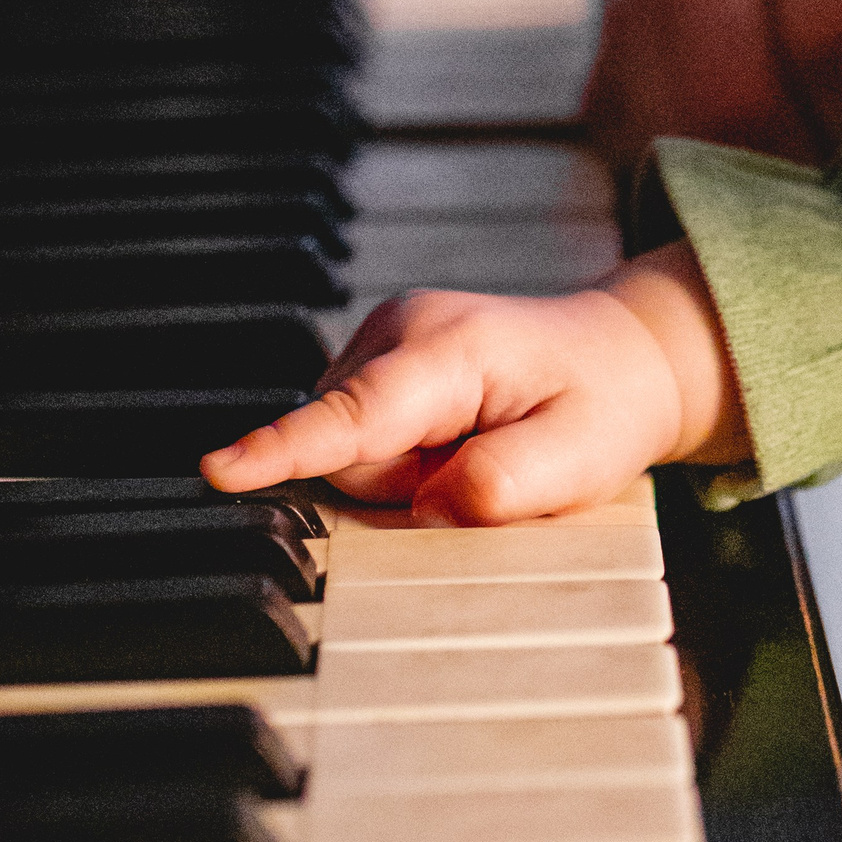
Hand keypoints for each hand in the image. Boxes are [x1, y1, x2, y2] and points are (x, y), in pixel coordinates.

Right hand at [200, 245, 746, 523]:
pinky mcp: (373, 364)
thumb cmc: (604, 403)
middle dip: (404, 489)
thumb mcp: (579, 458)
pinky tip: (454, 439)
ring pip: (348, 452)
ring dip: (405, 475)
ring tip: (478, 448)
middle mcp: (398, 331)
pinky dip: (404, 457)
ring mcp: (380, 342)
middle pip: (347, 454)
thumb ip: (500, 486)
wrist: (622, 356)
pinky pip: (358, 440)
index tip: (220, 471)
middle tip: (488, 467)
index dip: (285, 449)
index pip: (353, 414)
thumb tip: (427, 509)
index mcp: (449, 349)